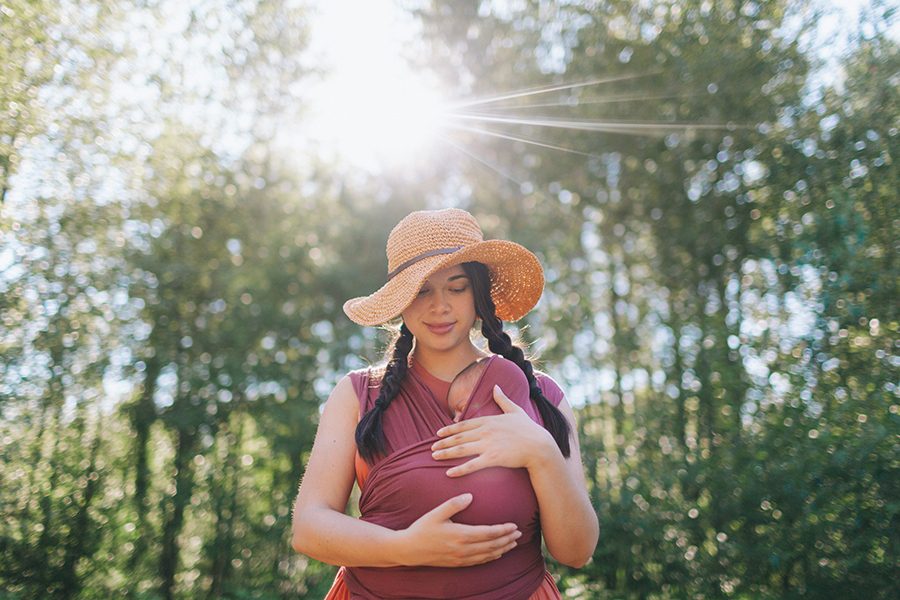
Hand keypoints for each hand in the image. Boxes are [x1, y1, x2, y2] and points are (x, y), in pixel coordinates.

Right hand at [397, 493, 521, 566]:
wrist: (409, 550)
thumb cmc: (422, 529)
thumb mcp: (436, 513)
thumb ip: (454, 504)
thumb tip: (470, 496)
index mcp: (460, 535)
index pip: (488, 533)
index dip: (503, 530)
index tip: (514, 525)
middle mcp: (463, 549)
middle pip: (492, 545)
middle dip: (507, 539)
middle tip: (519, 533)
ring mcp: (461, 558)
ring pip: (487, 555)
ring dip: (502, 549)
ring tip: (513, 543)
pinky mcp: (457, 563)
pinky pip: (479, 562)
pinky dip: (491, 557)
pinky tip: (497, 553)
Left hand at [431, 385, 556, 476]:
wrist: (540, 446)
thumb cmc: (529, 429)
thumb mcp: (515, 410)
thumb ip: (503, 399)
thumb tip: (495, 386)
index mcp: (489, 420)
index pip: (464, 425)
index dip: (450, 429)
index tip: (438, 433)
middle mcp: (486, 431)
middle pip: (459, 437)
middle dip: (444, 442)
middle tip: (431, 447)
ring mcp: (489, 445)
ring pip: (462, 449)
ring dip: (446, 453)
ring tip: (434, 457)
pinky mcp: (493, 458)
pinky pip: (473, 464)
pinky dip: (460, 469)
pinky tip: (449, 473)